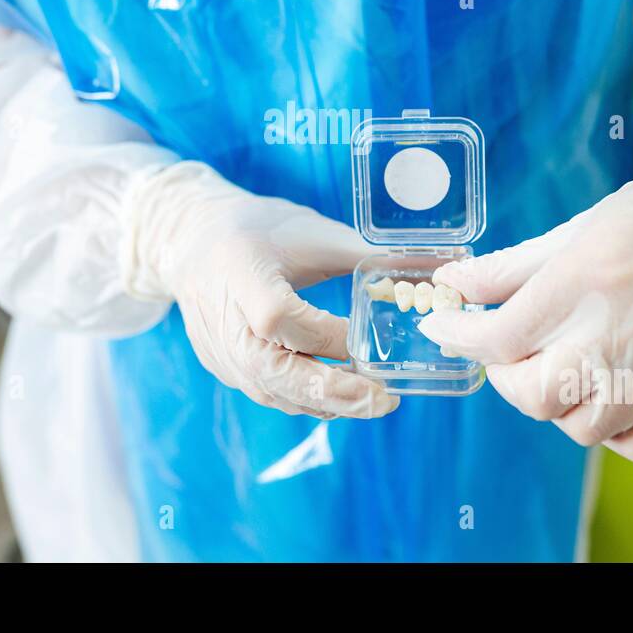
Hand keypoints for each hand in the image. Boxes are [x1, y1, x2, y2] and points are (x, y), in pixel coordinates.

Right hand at [124, 162, 398, 418]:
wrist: (193, 241)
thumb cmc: (259, 229)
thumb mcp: (312, 231)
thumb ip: (368, 257)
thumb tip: (439, 270)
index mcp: (241, 274)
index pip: (281, 318)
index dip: (327, 335)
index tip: (369, 341)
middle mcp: (225, 322)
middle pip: (274, 371)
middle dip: (334, 391)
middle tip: (385, 399)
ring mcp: (221, 351)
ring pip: (273, 392)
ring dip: (326, 402)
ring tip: (374, 400)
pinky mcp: (224, 368)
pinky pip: (268, 393)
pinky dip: (307, 400)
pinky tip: (343, 396)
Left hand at [420, 109, 632, 460]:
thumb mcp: (580, 226)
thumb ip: (511, 266)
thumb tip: (451, 284)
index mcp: (583, 281)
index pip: (497, 337)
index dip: (458, 337)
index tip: (444, 328)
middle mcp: (618, 332)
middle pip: (532, 394)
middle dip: (506, 377)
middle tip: (510, 355)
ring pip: (580, 427)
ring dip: (558, 405)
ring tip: (565, 371)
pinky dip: (612, 430)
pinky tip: (610, 395)